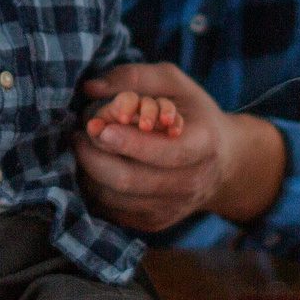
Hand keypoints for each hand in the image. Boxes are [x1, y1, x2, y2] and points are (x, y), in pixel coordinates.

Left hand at [72, 62, 286, 233]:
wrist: (222, 163)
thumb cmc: (193, 115)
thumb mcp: (174, 84)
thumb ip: (134, 77)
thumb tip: (91, 88)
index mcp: (203, 146)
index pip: (164, 152)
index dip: (128, 142)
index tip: (97, 126)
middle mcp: (191, 184)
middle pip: (131, 180)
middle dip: (95, 157)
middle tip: (78, 135)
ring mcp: (172, 209)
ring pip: (115, 199)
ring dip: (89, 173)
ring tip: (82, 148)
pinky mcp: (154, 223)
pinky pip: (111, 212)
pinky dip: (94, 189)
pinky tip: (93, 168)